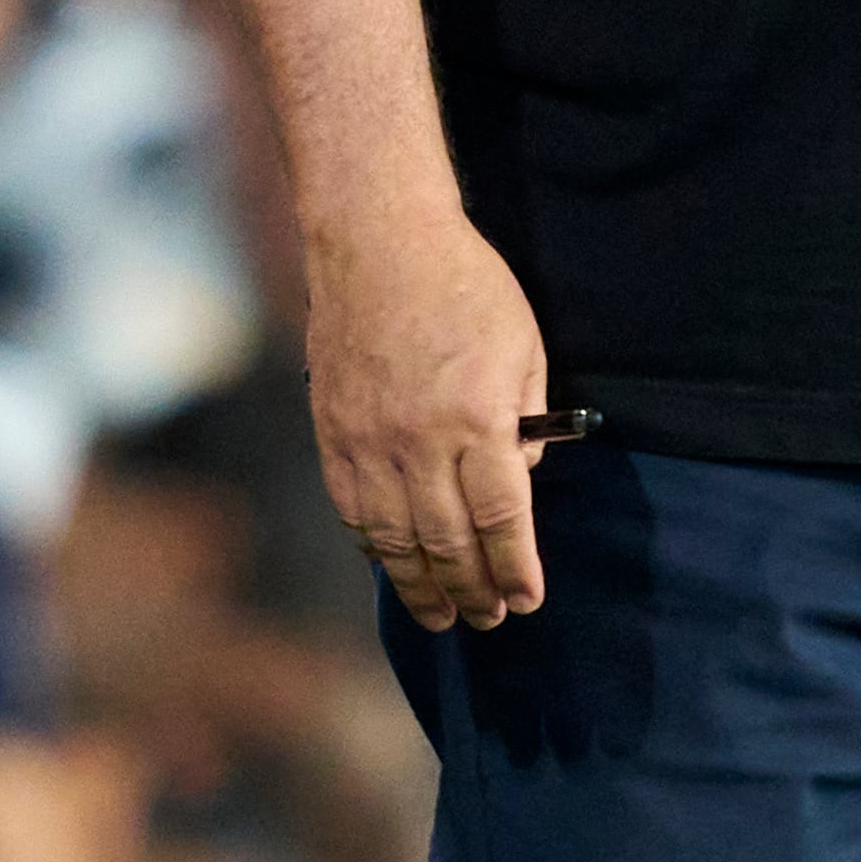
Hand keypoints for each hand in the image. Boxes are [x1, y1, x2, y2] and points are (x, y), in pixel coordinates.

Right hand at [302, 207, 552, 631]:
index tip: (527, 600)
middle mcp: (421, 442)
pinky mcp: (332, 433)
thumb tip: (521, 478)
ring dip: (421, 586)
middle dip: (474, 590)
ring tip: (442, 616)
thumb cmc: (466, 286)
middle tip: (489, 620)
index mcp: (478, 420)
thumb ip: (527, 420)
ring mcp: (369, 442)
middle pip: (450, 542)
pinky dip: (375, 546)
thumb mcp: (524, 345)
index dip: (515, 569)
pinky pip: (353, 510)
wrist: (378, 241)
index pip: (502, 520)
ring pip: (395, 539)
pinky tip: (393, 564)